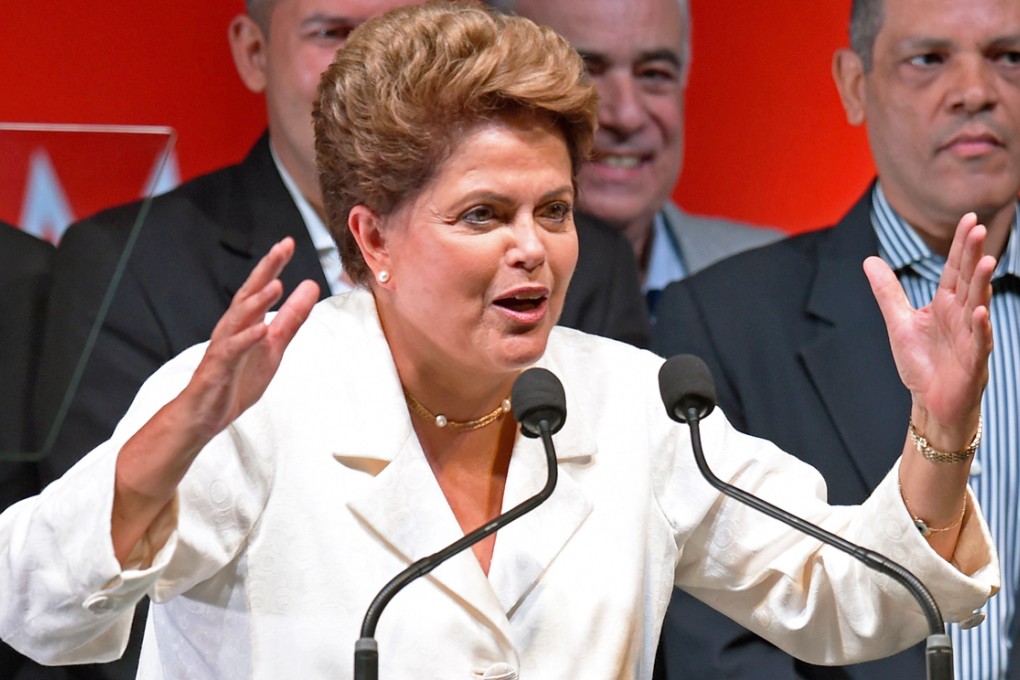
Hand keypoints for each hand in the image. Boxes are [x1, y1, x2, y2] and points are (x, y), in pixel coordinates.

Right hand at [180, 237, 319, 440]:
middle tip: (282, 248)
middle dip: (265, 270)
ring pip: (239, 318)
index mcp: (245, 320)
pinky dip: (247, 338)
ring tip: (276, 285)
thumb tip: (310, 287)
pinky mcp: (219, 367)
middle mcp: (232, 327)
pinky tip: (260, 328)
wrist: (207, 413)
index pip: (260, 287)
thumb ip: (292, 317)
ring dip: (257, 301)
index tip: (288, 242)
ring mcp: (224, 346)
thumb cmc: (238, 376)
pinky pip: (233, 350)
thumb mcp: (274, 345)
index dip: (273, 265)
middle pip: (248, 293)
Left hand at [864, 213, 994, 446]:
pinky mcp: (973, 360)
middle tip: (978, 228)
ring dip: (983, 285)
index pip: (954, 269)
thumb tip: (869, 260)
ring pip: (978, 306)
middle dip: (973, 255)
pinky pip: (978, 342)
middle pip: (968, 280)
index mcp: (945, 304)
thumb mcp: (898, 322)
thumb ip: (887, 292)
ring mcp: (970, 336)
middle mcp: (961, 315)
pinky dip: (979, 328)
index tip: (969, 219)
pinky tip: (979, 313)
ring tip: (987, 262)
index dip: (960, 245)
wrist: (929, 400)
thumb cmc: (920, 361)